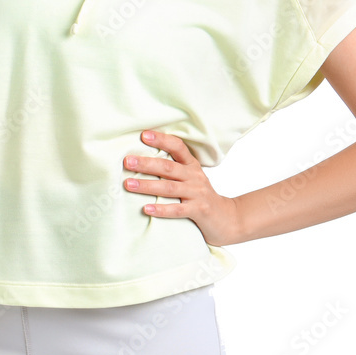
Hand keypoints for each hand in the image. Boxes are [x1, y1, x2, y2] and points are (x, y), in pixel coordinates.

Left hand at [123, 130, 240, 246]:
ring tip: (128, 184)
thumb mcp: (191, 179)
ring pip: (169, 187)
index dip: (162, 140)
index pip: (178, 147)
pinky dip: (161, 209)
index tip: (143, 135)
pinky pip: (177, 209)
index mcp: (192, 166)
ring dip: (147, 186)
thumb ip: (173, 170)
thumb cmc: (201, 197)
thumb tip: (141, 162)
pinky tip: (147, 208)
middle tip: (127, 161)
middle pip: (168, 167)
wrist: (227, 219)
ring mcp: (198, 193)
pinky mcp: (199, 211)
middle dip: (146, 164)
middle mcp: (195, 177)